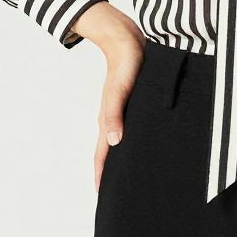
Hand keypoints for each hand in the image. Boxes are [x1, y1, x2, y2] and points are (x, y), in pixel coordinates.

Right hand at [69, 2, 145, 192]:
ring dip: (117, 159)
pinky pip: (125, 127)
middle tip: (112, 196)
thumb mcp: (120, 90)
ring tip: (123, 176)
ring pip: (117, 141)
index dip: (102, 175)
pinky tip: (135, 145)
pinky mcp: (129, 102)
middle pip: (107, 152)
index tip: (101, 196)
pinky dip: (127, 142)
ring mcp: (120, 110)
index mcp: (108, 118)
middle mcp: (113, 118)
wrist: (126, 40)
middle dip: (108, 174)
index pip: (103, 154)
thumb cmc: (125, 64)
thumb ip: (114, 114)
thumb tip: (112, 142)